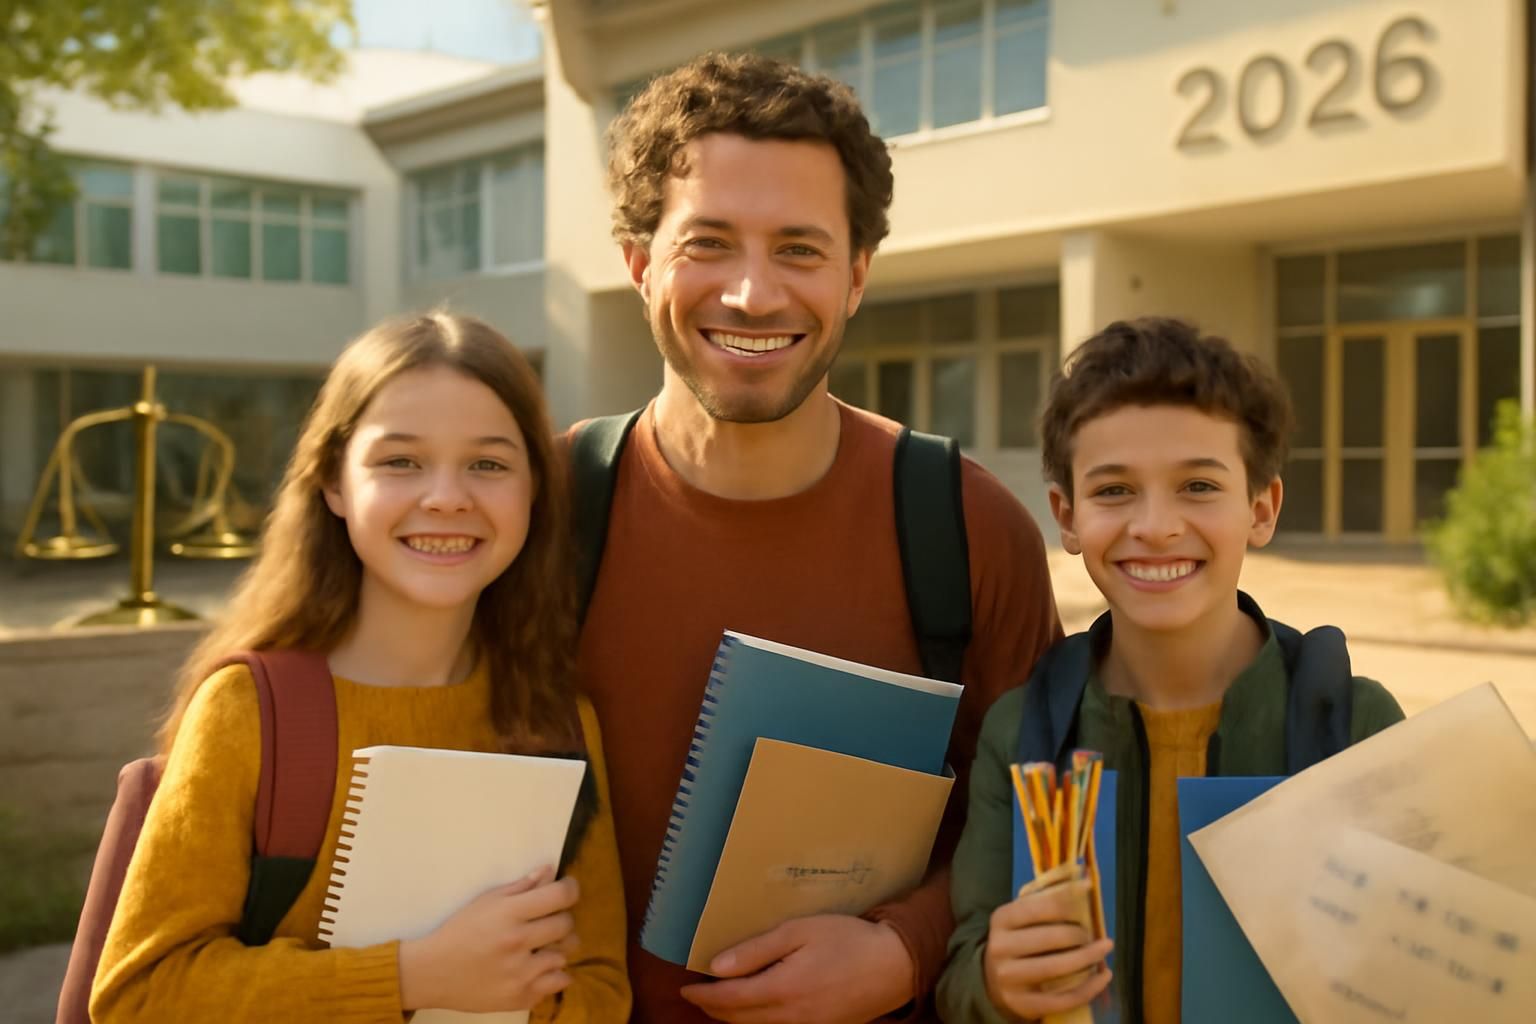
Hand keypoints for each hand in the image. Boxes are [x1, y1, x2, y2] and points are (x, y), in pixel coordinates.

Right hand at [398, 866, 579, 1012]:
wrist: (433, 973)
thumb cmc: (460, 931)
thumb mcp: (486, 902)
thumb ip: (521, 886)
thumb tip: (550, 870)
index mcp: (509, 914)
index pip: (558, 896)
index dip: (570, 888)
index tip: (568, 888)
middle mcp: (517, 942)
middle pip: (566, 925)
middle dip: (563, 918)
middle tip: (552, 920)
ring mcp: (521, 973)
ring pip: (565, 955)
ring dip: (558, 948)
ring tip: (542, 946)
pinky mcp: (521, 997)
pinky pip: (559, 982)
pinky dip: (554, 974)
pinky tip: (540, 968)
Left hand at [679, 914, 912, 1023]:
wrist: (894, 966)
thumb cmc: (847, 940)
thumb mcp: (800, 932)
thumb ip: (757, 950)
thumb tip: (717, 967)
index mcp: (781, 990)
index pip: (728, 999)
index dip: (703, 995)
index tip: (685, 985)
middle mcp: (789, 1017)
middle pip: (738, 1019)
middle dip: (713, 1008)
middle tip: (697, 993)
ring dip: (733, 1017)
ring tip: (720, 1000)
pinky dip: (757, 1021)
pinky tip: (756, 1008)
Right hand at [982, 880, 1112, 1021]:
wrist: (991, 981)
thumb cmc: (1017, 939)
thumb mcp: (1021, 914)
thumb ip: (1047, 894)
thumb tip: (1082, 876)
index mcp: (1001, 920)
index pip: (1040, 906)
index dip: (1069, 898)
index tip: (1089, 891)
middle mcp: (1001, 948)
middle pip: (1053, 937)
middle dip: (1081, 934)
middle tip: (1091, 934)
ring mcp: (1010, 979)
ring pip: (1059, 968)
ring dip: (1090, 958)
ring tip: (1104, 949)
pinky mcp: (1023, 1005)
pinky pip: (1064, 998)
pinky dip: (1090, 987)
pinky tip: (1105, 976)